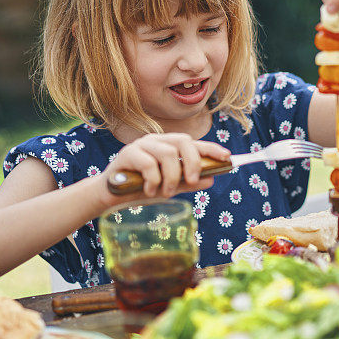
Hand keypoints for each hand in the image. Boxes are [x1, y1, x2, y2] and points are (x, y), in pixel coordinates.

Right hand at [101, 133, 230, 198]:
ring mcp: (141, 145)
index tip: (227, 158)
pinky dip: (154, 181)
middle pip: (183, 141)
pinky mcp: (127, 154)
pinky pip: (148, 164)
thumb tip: (211, 179)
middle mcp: (156, 141)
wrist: (111, 197)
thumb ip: (188, 183)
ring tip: (165, 192)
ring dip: (171, 177)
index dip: (211, 149)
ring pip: (167, 153)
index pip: (194, 143)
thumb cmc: (141, 189)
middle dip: (193, 161)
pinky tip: (150, 191)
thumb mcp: (169, 187)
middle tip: (192, 180)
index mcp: (168, 146)